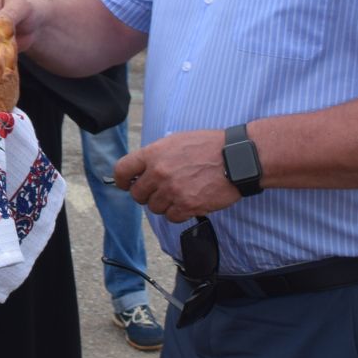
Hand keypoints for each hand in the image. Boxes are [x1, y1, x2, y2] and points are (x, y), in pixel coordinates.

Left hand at [116, 130, 239, 223]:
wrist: (236, 159)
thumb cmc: (210, 146)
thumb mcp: (177, 140)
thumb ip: (157, 155)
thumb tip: (143, 168)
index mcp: (154, 153)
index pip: (122, 170)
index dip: (121, 180)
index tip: (125, 184)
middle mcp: (159, 172)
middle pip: (137, 194)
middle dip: (146, 195)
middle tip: (159, 191)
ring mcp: (172, 191)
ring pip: (154, 208)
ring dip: (164, 204)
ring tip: (179, 194)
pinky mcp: (187, 206)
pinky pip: (171, 217)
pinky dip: (178, 213)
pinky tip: (188, 202)